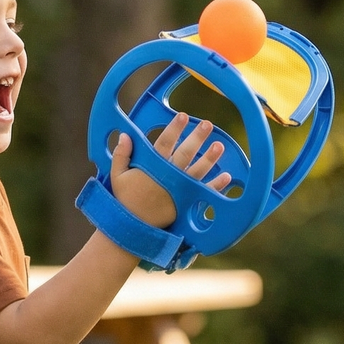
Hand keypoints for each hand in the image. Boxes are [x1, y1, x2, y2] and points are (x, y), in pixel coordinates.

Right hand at [109, 112, 231, 226]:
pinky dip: (216, 185)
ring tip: (220, 145)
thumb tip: (125, 134)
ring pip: (198, 170)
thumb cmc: (125, 200)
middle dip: (197, 137)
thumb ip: (121, 154)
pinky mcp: (186, 203)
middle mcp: (169, 176)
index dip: (175, 128)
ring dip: (210, 158)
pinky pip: (204, 193)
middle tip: (208, 125)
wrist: (133, 227)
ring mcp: (180, 190)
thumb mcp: (117, 176)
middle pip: (185, 152)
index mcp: (152, 166)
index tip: (183, 116)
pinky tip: (226, 176)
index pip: (165, 142)